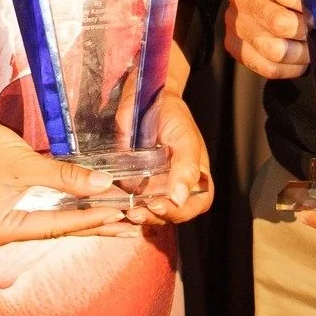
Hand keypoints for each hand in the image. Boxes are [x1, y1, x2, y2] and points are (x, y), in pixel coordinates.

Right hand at [0, 112, 125, 244]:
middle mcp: (6, 231)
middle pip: (59, 229)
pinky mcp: (13, 203)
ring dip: (87, 217)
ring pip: (57, 219)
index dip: (89, 219)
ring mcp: (9, 217)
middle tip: (129, 227)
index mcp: (2, 230)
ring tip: (119, 222)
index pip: (56, 227)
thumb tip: (103, 185)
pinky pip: (49, 208)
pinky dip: (71, 206)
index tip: (119, 214)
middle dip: (95, 226)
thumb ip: (65, 177)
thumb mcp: (27, 164)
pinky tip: (93, 207)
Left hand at [125, 91, 214, 226]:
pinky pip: (132, 201)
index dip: (181, 212)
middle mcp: (175, 185)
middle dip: (156, 218)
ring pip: (151, 213)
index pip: (196, 205)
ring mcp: (154, 185)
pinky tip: (119, 204)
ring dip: (140, 216)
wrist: (146, 98)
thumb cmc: (172, 115)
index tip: (162, 205)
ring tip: (129, 211)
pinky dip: (126, 206)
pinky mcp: (134, 181)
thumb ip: (187, 166)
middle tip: (140, 212)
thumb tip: (179, 198)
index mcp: (195, 176)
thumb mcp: (185, 137)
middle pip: (172, 214)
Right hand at [224, 0, 309, 78]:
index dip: (307, 4)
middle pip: (278, 23)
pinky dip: (289, 67)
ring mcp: (235, 23)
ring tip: (309, 44)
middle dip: (305, 28)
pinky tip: (298, 56)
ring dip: (300, 51)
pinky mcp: (235, 46)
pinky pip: (267, 67)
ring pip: (274, 50)